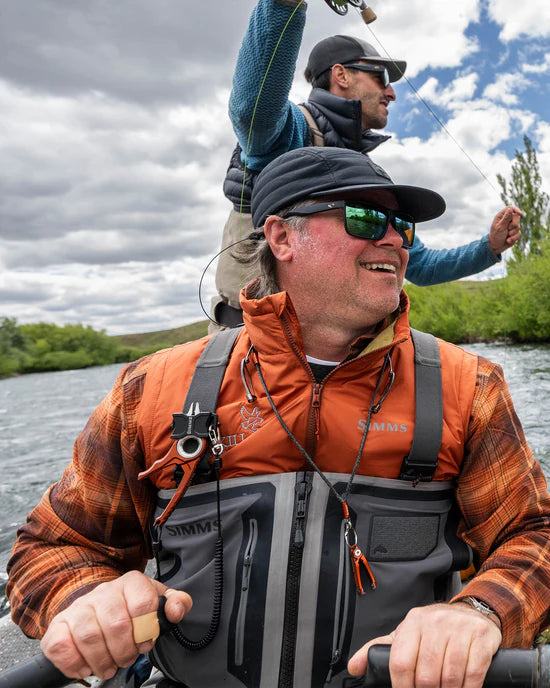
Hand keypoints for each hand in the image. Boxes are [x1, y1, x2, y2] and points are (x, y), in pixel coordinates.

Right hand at [40, 571, 191, 680]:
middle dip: (125, 650)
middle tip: (127, 659)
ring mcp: (79, 607)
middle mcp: (103, 592)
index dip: (147, 629)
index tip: (146, 642)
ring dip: (102, 660)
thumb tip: (176, 610)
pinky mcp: (59, 625)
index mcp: (131, 583)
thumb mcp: (158, 601)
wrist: (98, 605)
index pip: (142, 603)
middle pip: (116, 624)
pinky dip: (75, 663)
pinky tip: (87, 666)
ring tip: (110, 666)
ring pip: (89, 636)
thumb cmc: (130, 607)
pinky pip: (60, 645)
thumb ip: (177, 602)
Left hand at [348, 602, 501, 687]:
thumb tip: (354, 667)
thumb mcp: (406, 634)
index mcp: (413, 623)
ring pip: (450, 677)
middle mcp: (435, 623)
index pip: (400, 662)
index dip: (402, 687)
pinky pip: (473, 673)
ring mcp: (459, 629)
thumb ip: (379, 649)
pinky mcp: (481, 637)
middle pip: (426, 675)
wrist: (472, 613)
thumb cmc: (434, 629)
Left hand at [488, 206, 522, 254]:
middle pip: (517, 217)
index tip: (520, 214)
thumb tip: (510, 209)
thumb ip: (506, 218)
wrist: (495, 247)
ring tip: (506, 236)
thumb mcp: (500, 227)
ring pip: (518, 226)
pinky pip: (519, 233)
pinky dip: (514, 238)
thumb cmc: (495, 236)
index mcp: (501, 216)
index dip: (516, 210)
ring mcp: (511, 226)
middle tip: (507, 229)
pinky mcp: (515, 232)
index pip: (511, 208)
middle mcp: (507, 220)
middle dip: (513, 225)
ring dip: (512, 233)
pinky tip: (508, 240)